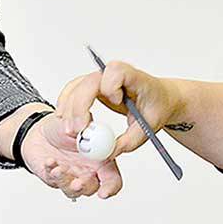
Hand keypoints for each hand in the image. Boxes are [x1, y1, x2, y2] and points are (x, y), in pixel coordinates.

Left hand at [21, 112, 123, 200]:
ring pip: (72, 190)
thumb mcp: (78, 120)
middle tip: (77, 183)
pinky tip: (49, 161)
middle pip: (91, 188)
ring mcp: (71, 177)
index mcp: (101, 159)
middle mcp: (87, 171)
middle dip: (84, 186)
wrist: (40, 131)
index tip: (104, 192)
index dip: (110, 188)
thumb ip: (86, 125)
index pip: (112, 179)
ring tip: (58, 168)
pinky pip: (53, 180)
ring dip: (65, 181)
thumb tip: (87, 125)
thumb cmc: (63, 127)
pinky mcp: (54, 178)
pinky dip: (51, 171)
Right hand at [55, 61, 182, 159]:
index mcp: (134, 77)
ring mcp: (100, 78)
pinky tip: (66, 121)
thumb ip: (130, 141)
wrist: (157, 100)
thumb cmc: (155, 107)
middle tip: (78, 130)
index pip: (116, 71)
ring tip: (72, 131)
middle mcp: (113, 74)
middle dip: (80, 105)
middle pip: (90, 81)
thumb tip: (109, 152)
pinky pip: (72, 91)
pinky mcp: (91, 86)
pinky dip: (67, 106)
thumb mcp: (148, 127)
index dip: (112, 85)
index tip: (116, 101)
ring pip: (77, 86)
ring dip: (69, 108)